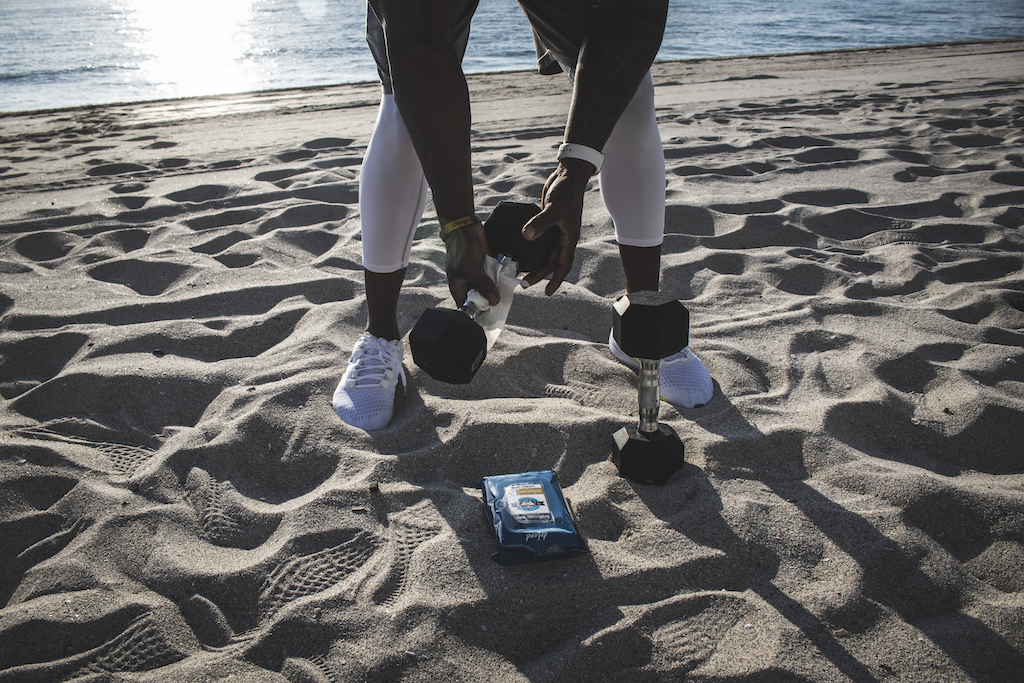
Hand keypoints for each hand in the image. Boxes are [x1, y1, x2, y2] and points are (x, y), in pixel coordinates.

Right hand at [444, 221, 499, 306]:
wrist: (466, 227)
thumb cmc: (460, 248)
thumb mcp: (468, 268)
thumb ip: (481, 284)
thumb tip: (494, 301)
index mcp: (461, 288)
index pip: (469, 308)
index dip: (480, 312)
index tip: (493, 313)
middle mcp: (471, 284)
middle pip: (485, 299)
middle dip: (495, 298)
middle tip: (504, 297)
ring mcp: (481, 276)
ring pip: (494, 287)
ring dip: (502, 285)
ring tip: (507, 282)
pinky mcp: (490, 268)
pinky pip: (500, 275)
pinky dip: (506, 273)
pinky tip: (511, 269)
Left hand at [521, 159, 592, 295]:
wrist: (568, 175)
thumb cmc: (566, 192)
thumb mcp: (553, 209)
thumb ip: (540, 223)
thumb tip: (526, 236)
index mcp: (569, 238)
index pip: (563, 264)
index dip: (555, 279)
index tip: (547, 291)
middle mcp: (563, 236)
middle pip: (552, 261)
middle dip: (541, 273)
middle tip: (526, 283)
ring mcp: (556, 229)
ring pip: (546, 251)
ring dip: (536, 262)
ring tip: (522, 270)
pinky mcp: (548, 221)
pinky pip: (541, 239)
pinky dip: (533, 246)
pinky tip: (522, 248)